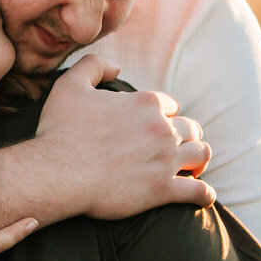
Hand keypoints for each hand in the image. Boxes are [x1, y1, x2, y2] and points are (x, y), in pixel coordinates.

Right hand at [32, 54, 214, 219]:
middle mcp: (161, 129)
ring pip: (200, 154)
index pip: (169, 105)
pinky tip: (203, 195)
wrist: (56, 174)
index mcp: (145, 103)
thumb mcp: (70, 84)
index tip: (154, 125)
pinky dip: (204, 193)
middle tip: (176, 146)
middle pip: (190, 128)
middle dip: (185, 135)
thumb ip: (94, 65)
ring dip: (198, 158)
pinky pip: (197, 192)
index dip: (163, 114)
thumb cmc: (60, 131)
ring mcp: (165, 160)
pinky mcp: (162, 190)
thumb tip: (117, 68)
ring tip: (193, 166)